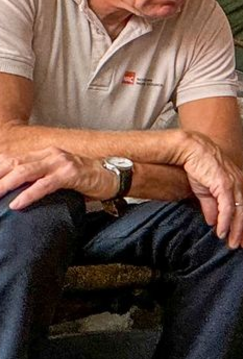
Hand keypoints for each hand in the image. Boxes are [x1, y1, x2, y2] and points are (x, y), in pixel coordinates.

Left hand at [0, 147, 114, 207]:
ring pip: (25, 171)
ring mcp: (61, 163)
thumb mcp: (57, 176)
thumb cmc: (84, 180)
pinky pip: (45, 184)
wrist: (114, 177)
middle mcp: (49, 154)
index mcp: (43, 154)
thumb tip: (15, 193)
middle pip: (13, 164)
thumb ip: (38, 179)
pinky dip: (28, 194)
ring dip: (5, 184)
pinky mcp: (71, 174)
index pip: (11, 160)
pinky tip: (16, 204)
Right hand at [173, 131, 242, 248]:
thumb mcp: (206, 191)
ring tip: (233, 243)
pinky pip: (228, 208)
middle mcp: (241, 184)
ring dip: (237, 230)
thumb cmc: (199, 166)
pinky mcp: (224, 185)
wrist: (191, 150)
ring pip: (241, 212)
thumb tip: (213, 222)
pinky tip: (221, 232)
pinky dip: (226, 222)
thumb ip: (212, 206)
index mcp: (240, 183)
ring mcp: (234, 184)